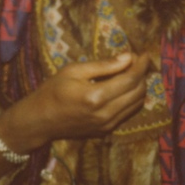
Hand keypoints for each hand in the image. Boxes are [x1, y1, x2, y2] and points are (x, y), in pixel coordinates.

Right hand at [0, 52, 150, 152]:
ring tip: (130, 73)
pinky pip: (128, 113)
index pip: (130, 79)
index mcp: (96, 97)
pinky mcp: (106, 131)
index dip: (141, 65)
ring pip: (137, 104)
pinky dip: (131, 99)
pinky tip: (123, 88)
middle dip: (141, 74)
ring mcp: (107, 125)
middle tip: (134, 61)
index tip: (144, 54)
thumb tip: (128, 57)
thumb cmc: (53, 90)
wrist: (40, 120)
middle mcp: (106, 114)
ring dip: (138, 87)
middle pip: (138, 92)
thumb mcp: (73, 71)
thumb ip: (103, 65)